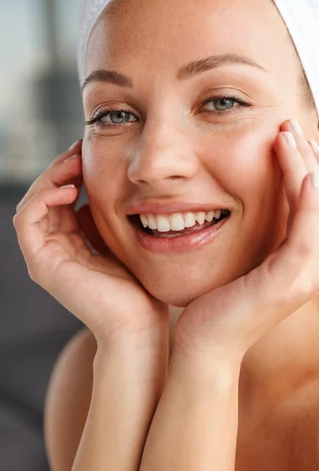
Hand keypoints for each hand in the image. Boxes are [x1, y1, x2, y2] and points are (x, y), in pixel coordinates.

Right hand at [13, 141, 167, 347]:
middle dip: (60, 169)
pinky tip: (68, 187)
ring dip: (50, 178)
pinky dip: (42, 198)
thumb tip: (98, 189)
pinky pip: (26, 221)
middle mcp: (55, 249)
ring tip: (74, 163)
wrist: (140, 322)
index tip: (89, 151)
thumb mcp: (121, 239)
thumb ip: (105, 218)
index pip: (62, 198)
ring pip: (33, 204)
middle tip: (80, 148)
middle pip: (45, 197)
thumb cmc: (140, 285)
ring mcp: (45, 258)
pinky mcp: (42, 265)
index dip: (71, 171)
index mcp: (73, 243)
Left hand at [174, 121, 318, 363]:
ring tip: (286, 133)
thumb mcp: (248, 258)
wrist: (204, 344)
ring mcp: (307, 277)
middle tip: (289, 123)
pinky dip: (307, 199)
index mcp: (308, 261)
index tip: (292, 135)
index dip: (314, 166)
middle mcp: (317, 268)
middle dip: (312, 157)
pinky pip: (306, 232)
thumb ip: (264, 233)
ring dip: (307, 165)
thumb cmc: (219, 300)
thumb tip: (258, 196)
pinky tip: (299, 171)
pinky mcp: (288, 282)